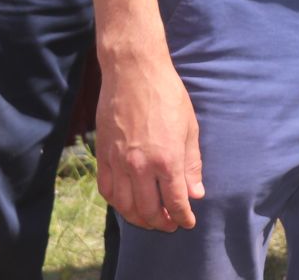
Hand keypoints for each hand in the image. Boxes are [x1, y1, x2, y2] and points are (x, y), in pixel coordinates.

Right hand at [95, 49, 202, 231]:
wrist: (133, 73)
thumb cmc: (167, 95)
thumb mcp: (190, 128)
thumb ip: (192, 164)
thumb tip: (196, 193)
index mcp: (167, 159)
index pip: (175, 201)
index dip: (183, 216)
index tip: (188, 223)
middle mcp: (141, 166)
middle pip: (149, 209)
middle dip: (161, 222)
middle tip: (170, 225)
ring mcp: (119, 162)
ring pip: (125, 205)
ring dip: (138, 218)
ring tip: (150, 220)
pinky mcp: (103, 156)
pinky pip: (108, 189)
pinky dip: (117, 203)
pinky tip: (127, 204)